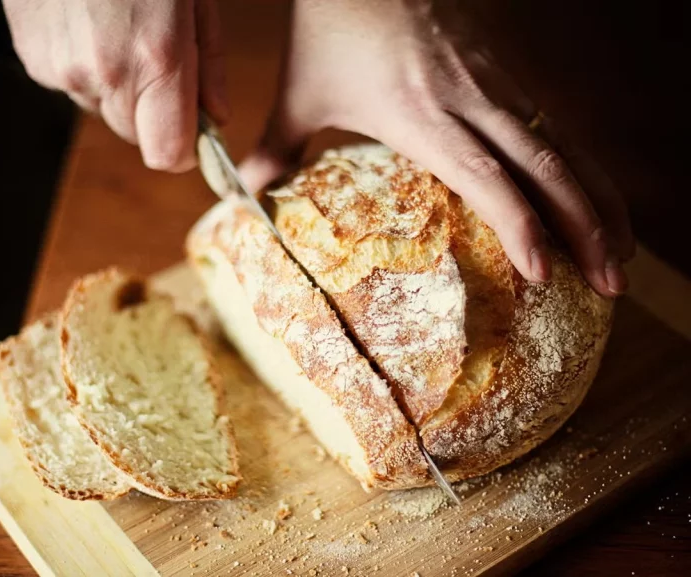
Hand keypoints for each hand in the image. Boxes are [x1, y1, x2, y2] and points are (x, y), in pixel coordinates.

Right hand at [3, 0, 227, 171]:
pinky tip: (90, 23)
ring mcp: (62, 69)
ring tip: (119, 28)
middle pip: (136, 135)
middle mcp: (104, 76)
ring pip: (103, 109)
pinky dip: (86, 67)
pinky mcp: (33, 59)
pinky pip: (71, 85)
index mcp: (155, 61)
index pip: (168, 155)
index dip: (185, 148)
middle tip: (158, 59)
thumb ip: (208, 65)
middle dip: (154, 112)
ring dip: (118, 87)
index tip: (195, 129)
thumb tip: (217, 118)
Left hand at [239, 0, 633, 295]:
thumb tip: (244, 194)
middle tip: (610, 285)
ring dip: (600, 201)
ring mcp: (496, 82)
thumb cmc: (330, 26)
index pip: (488, 179)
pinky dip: (583, 168)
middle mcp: (471, 101)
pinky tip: (595, 202)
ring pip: (565, 146)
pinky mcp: (504, 70)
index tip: (543, 275)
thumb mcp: (300, 92)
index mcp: (422, 115)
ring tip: (619, 256)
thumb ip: (276, 148)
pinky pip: (555, 124)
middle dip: (587, 228)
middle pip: (548, 168)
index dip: (522, 228)